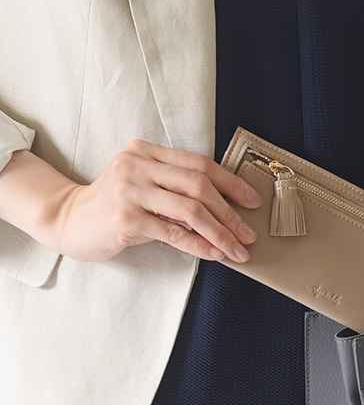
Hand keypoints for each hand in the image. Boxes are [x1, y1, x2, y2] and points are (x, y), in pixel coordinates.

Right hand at [47, 141, 261, 262]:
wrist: (69, 220)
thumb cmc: (114, 206)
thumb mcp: (144, 186)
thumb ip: (176, 189)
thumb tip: (226, 211)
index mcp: (145, 151)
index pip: (199, 163)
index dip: (231, 182)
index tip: (252, 201)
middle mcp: (137, 164)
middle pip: (199, 185)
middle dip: (230, 212)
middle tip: (248, 233)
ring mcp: (130, 190)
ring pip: (190, 209)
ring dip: (220, 232)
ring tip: (236, 249)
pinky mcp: (125, 217)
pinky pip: (173, 233)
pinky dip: (198, 245)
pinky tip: (212, 254)